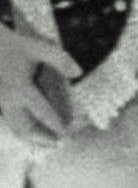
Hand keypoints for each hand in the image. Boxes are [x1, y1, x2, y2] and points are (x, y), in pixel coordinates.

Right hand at [0, 28, 77, 147]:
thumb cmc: (15, 44)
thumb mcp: (39, 47)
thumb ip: (60, 59)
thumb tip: (79, 73)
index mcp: (20, 88)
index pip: (41, 111)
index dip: (55, 123)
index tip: (67, 132)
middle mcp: (8, 100)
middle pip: (25, 127)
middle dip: (43, 137)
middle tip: (62, 143)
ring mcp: (0, 103)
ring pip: (16, 127)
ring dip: (33, 137)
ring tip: (51, 143)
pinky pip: (11, 122)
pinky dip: (23, 131)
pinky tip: (37, 134)